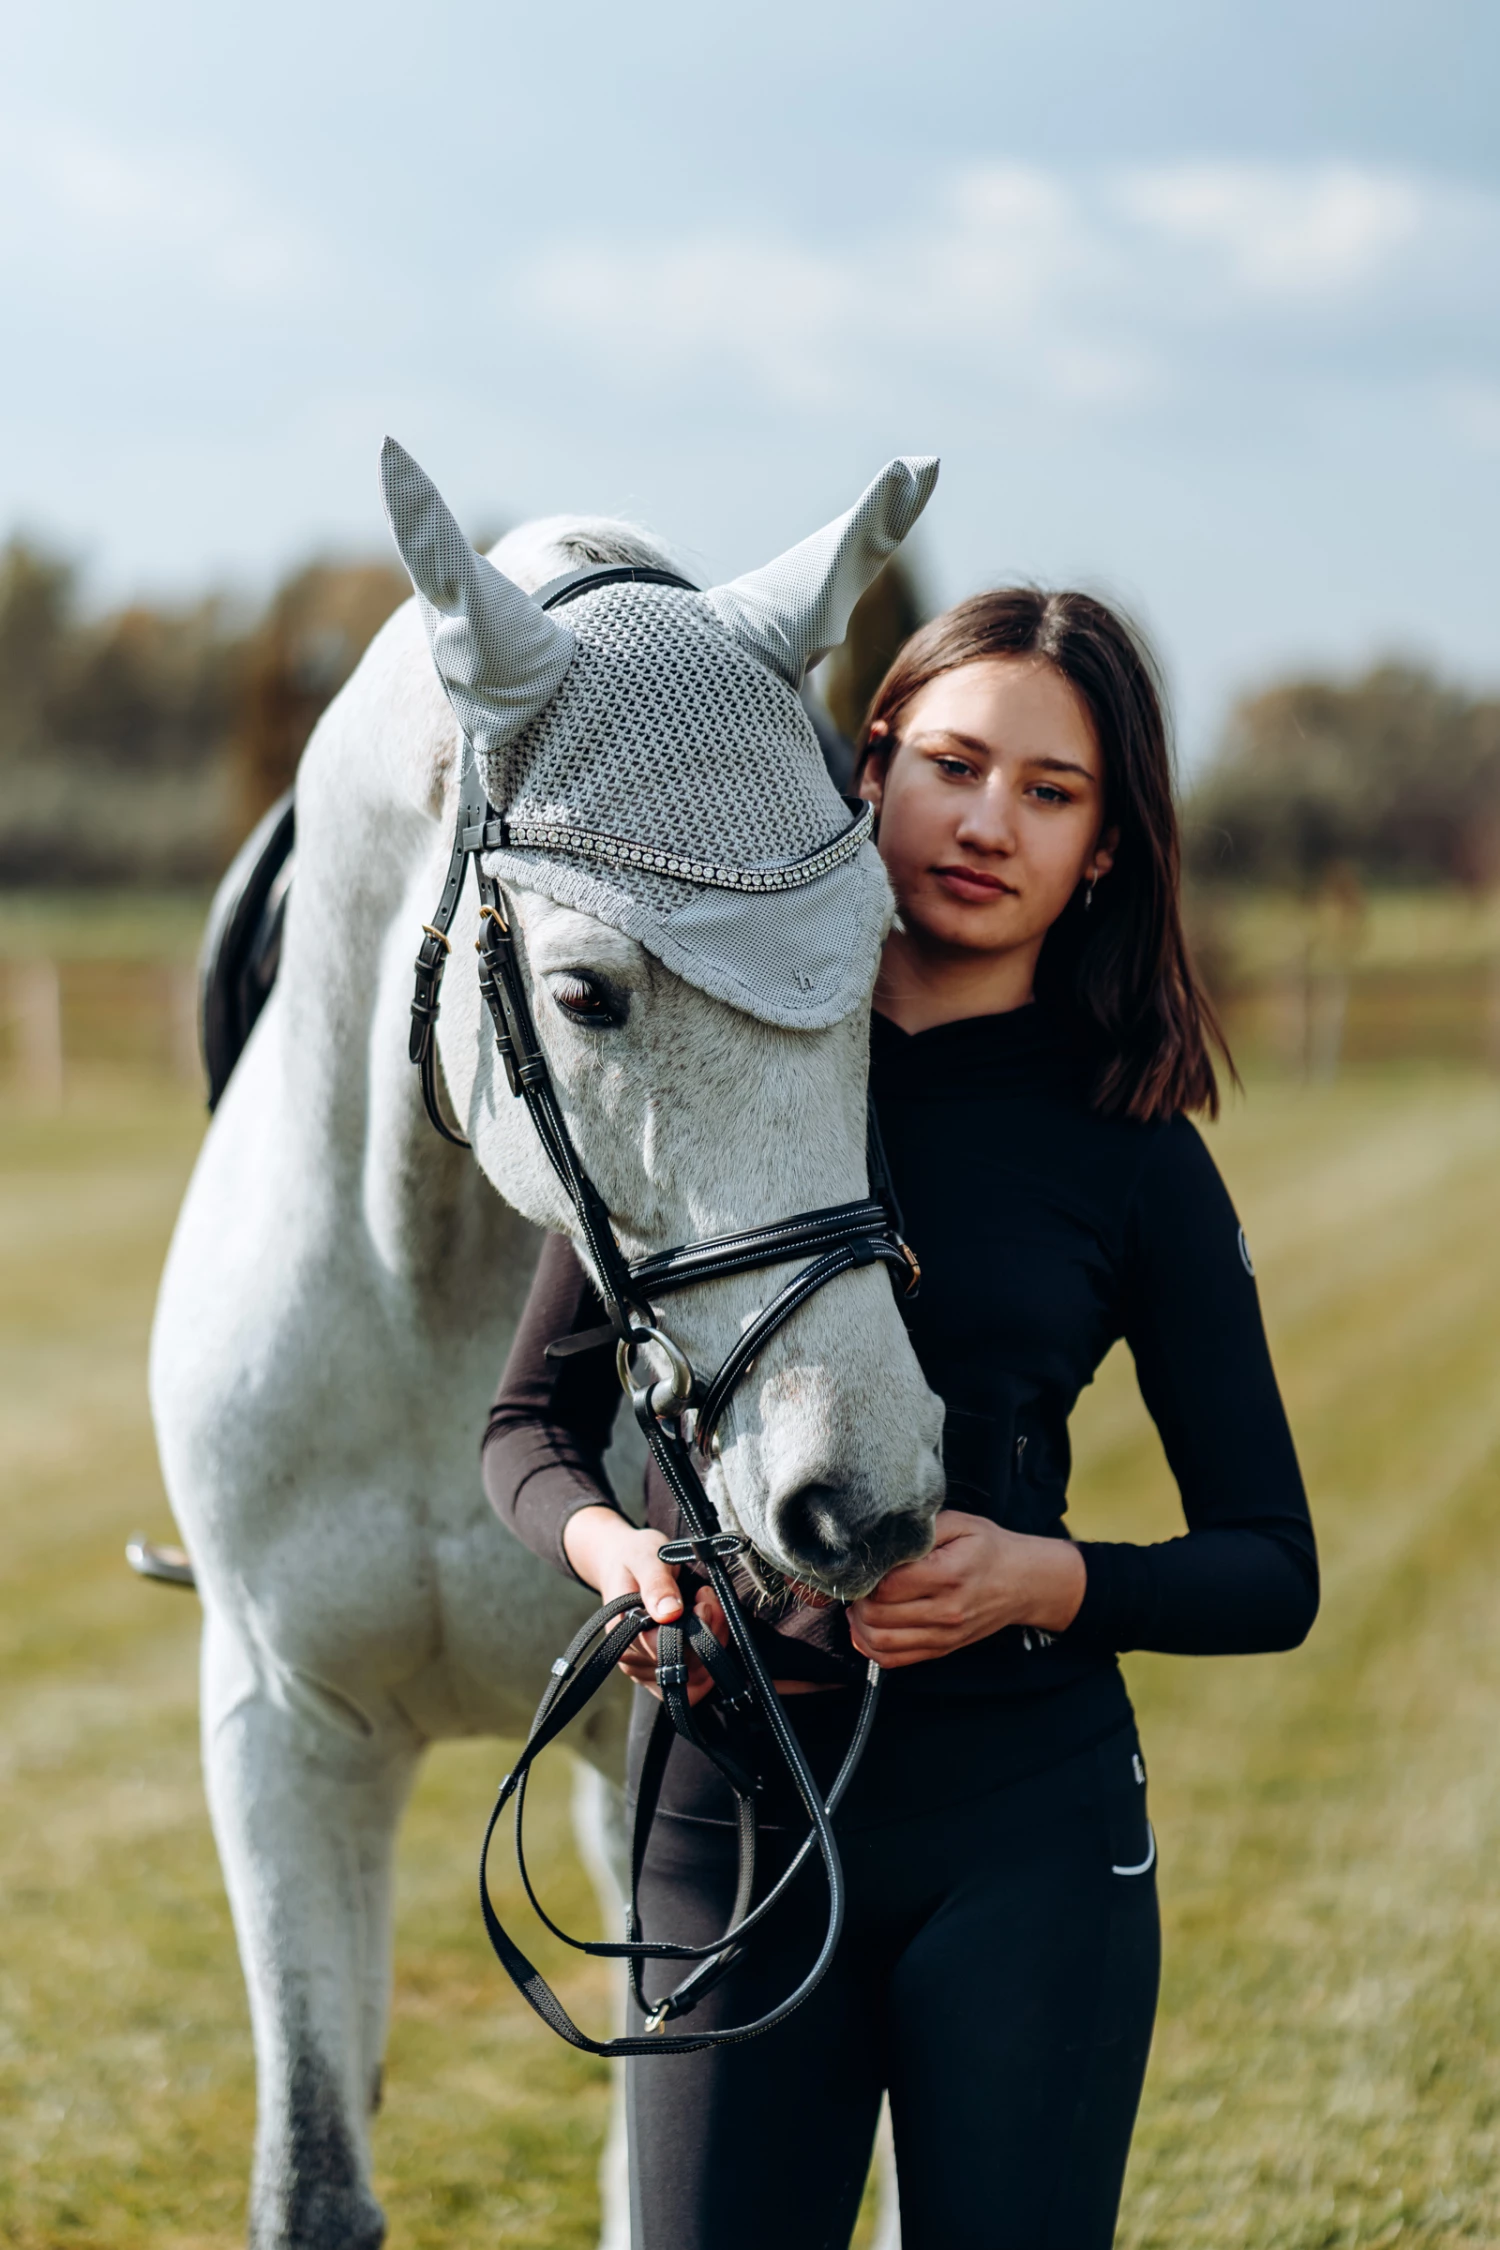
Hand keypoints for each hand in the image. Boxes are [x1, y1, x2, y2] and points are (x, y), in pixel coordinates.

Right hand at [561, 1505, 726, 1704]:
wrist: (622, 1561)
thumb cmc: (633, 1557)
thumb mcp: (646, 1558)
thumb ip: (657, 1584)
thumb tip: (669, 1613)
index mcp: (622, 1631)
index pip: (668, 1648)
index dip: (695, 1626)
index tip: (703, 1597)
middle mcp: (631, 1657)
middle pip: (685, 1667)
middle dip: (709, 1633)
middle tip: (708, 1599)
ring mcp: (644, 1670)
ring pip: (694, 1679)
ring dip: (712, 1644)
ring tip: (707, 1610)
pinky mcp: (658, 1674)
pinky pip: (692, 1684)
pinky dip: (708, 1659)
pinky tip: (707, 1630)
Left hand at [848, 1509, 1085, 1669]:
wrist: (1024, 1582)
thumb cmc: (989, 1549)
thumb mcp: (959, 1523)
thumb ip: (918, 1529)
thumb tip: (881, 1542)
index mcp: (947, 1574)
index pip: (886, 1585)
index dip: (864, 1575)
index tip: (863, 1564)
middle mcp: (945, 1611)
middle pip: (877, 1616)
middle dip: (857, 1599)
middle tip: (857, 1584)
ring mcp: (944, 1635)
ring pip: (880, 1642)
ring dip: (859, 1625)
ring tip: (859, 1604)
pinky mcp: (942, 1649)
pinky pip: (894, 1660)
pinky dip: (871, 1648)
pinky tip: (867, 1628)